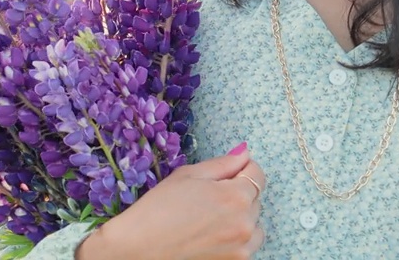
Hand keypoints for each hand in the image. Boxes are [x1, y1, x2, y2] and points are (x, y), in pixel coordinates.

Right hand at [76, 143, 265, 259]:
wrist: (141, 246)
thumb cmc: (160, 207)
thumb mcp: (189, 175)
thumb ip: (223, 164)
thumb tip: (245, 153)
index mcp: (235, 196)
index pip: (257, 173)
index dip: (243, 168)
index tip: (227, 172)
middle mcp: (245, 223)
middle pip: (256, 197)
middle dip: (239, 191)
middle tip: (210, 195)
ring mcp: (243, 246)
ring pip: (255, 221)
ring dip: (242, 215)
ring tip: (213, 216)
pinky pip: (249, 242)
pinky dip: (239, 235)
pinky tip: (214, 232)